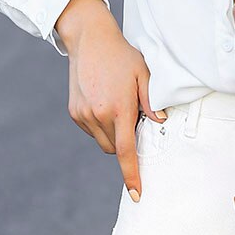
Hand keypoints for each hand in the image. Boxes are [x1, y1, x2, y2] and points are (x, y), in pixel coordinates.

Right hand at [56, 0, 166, 201]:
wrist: (89, 40)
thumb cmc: (122, 56)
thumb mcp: (144, 74)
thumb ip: (152, 101)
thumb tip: (161, 123)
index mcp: (118, 109)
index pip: (127, 151)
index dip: (132, 175)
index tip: (137, 194)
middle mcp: (98, 116)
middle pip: (116, 148)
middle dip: (127, 141)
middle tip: (134, 116)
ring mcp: (83, 115)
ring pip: (104, 142)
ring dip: (114, 134)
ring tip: (118, 104)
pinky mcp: (74, 112)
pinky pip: (92, 131)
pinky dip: (101, 125)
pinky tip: (104, 101)